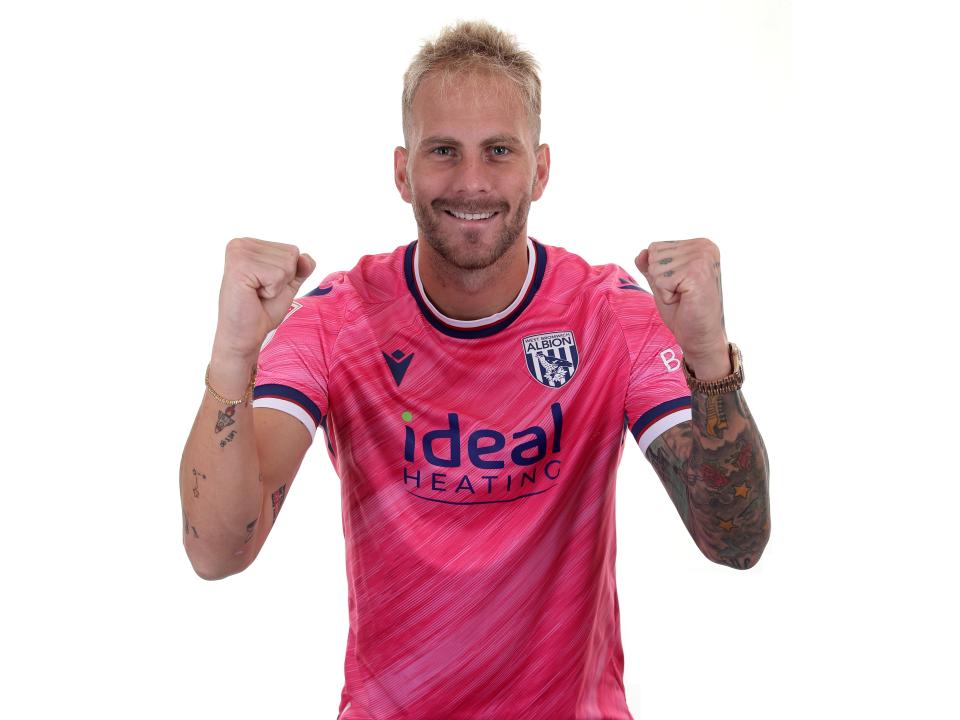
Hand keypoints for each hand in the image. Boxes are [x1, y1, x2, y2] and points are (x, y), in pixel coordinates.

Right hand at [212, 237, 315, 359]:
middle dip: (283, 280)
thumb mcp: (288, 284)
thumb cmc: (262, 310)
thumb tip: (306, 258)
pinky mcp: (239, 266)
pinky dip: (272, 291)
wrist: (245, 335)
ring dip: (277, 286)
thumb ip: (300, 267)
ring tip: (256, 294)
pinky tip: (253, 295)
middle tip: (260, 292)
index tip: (264, 287)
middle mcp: (241, 243)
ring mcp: (238, 252)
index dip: (286, 276)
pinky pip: (278, 275)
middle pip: (292, 254)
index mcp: (250, 244)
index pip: (292, 250)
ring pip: (287, 264)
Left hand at [635, 238, 727, 369]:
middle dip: (661, 280)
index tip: (680, 285)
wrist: (700, 335)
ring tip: (683, 297)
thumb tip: (642, 252)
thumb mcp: (663, 282)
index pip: (656, 247)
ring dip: (664, 288)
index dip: (660, 273)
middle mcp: (704, 246)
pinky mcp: (696, 272)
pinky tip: (685, 300)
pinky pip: (660, 281)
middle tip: (681, 293)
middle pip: (654, 255)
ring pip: (655, 268)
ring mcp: (702, 258)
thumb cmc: (684, 310)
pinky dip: (666, 296)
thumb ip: (652, 265)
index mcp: (700, 244)